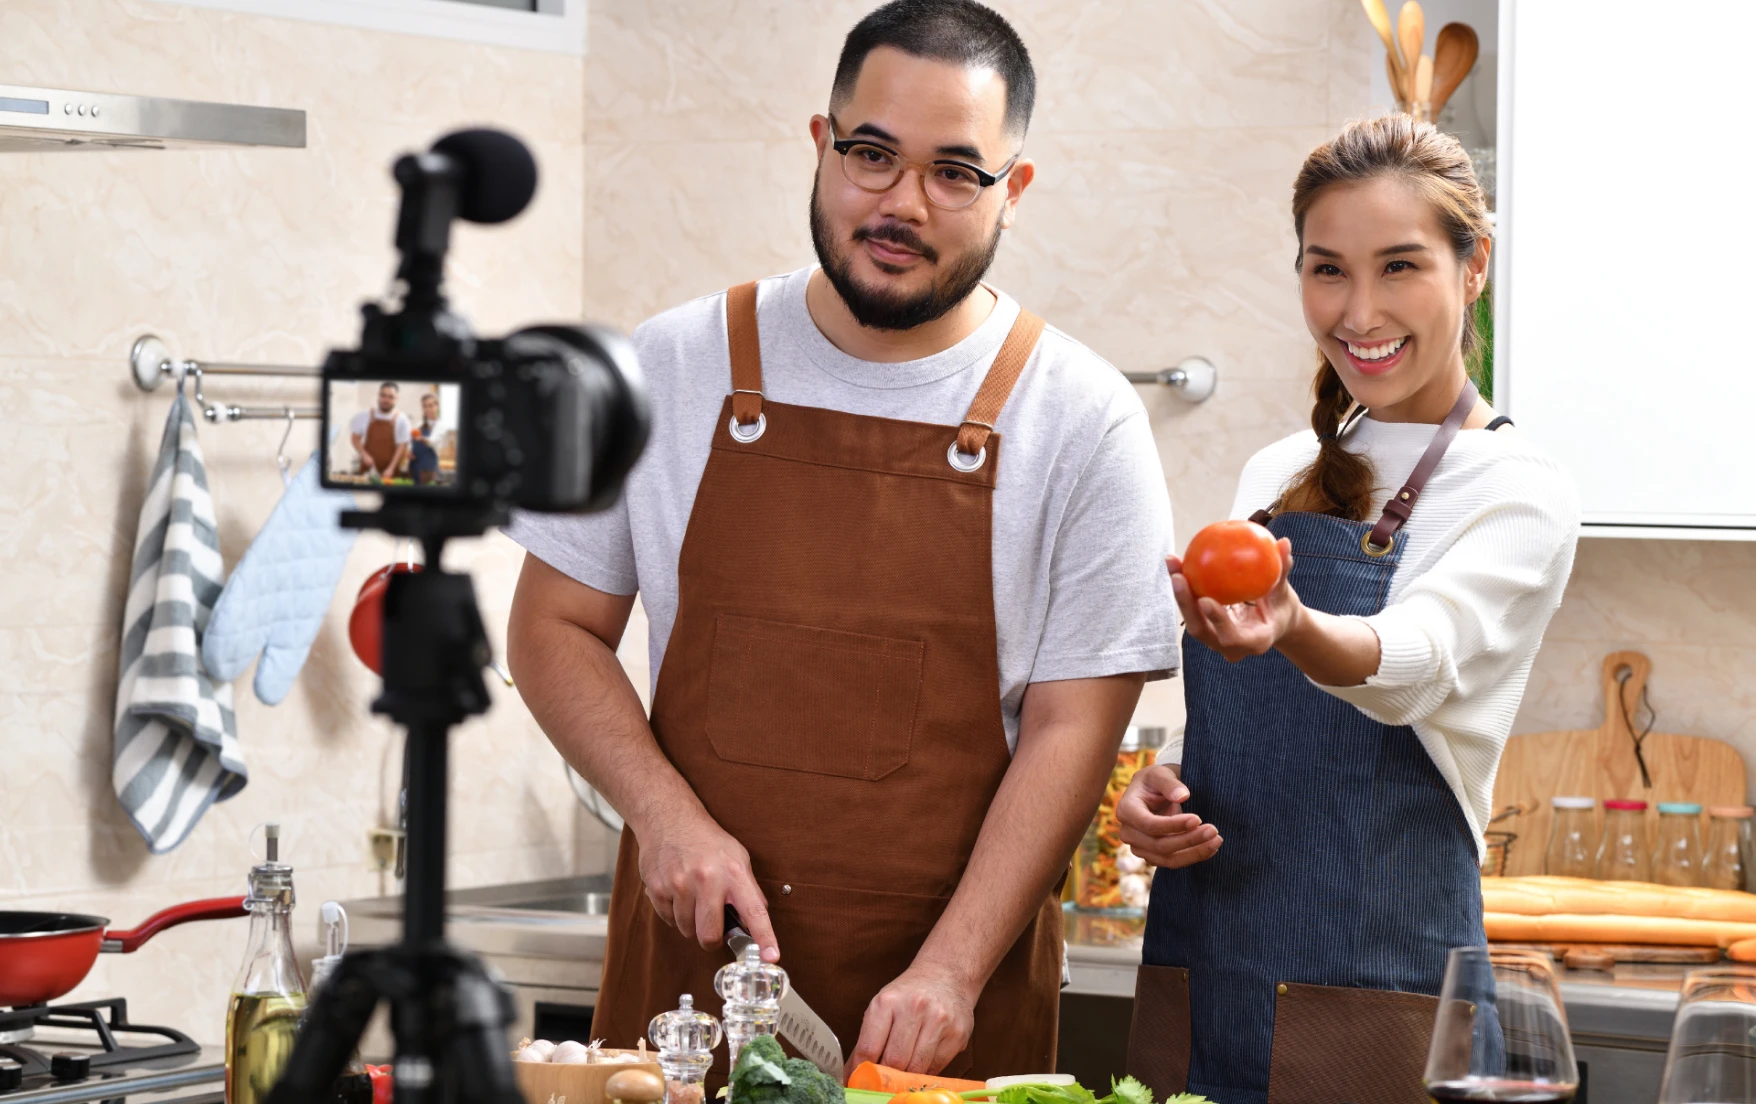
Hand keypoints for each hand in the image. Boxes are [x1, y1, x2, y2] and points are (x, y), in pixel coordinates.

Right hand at [636, 811, 779, 961]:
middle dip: (711, 938)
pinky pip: (668, 920)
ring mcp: (680, 885)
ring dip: (691, 923)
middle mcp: (707, 879)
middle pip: (709, 935)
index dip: (764, 937)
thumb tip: (757, 919)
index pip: (754, 911)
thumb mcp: (737, 856)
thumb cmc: (706, 840)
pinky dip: (674, 913)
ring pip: (687, 930)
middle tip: (712, 924)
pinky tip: (677, 892)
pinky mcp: (658, 889)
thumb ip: (747, 889)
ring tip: (692, 897)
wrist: (669, 819)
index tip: (771, 956)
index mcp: (733, 872)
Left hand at [848, 962, 977, 1075]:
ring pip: (916, 1068)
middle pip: (894, 1061)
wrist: (946, 975)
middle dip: (886, 1075)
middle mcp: (913, 1007)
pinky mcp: (957, 1034)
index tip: (858, 1082)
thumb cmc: (909, 994)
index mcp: (887, 1001)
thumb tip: (852, 1074)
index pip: (868, 1049)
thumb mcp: (882, 1006)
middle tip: (882, 1080)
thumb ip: (868, 1040)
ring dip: (907, 1076)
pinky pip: (937, 1067)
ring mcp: (938, 1020)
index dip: (861, 1072)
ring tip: (903, 1071)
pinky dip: (926, 1072)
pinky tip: (922, 1062)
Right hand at [1115, 764, 1221, 868]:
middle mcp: (1128, 832)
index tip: (1197, 819)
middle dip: (1189, 840)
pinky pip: (1173, 862)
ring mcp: (1139, 847)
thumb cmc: (1155, 780)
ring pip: (1167, 859)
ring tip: (1216, 841)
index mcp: (1126, 810)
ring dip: (1194, 853)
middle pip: (1159, 845)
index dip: (1174, 825)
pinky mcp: (1152, 856)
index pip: (1150, 825)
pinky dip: (1193, 856)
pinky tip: (1210, 847)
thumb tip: (1183, 796)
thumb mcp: (1160, 773)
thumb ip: (1169, 783)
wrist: (1154, 791)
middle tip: (1214, 830)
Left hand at [1169, 540, 1303, 661]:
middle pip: (1201, 630)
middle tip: (1179, 577)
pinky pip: (1190, 609)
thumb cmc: (1281, 608)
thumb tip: (1284, 542)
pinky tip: (1176, 562)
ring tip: (1172, 563)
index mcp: (1254, 641)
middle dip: (1186, 605)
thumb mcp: (1286, 593)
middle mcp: (1230, 646)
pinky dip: (1182, 587)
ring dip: (1178, 593)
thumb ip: (1282, 571)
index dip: (1217, 621)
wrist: (1274, 625)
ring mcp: (1215, 639)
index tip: (1205, 600)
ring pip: (1191, 619)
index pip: (1232, 637)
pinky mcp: (1206, 627)